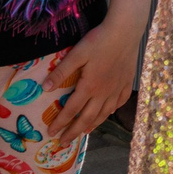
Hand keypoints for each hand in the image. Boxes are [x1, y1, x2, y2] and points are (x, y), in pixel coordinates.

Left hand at [42, 12, 143, 143]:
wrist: (126, 30)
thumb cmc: (99, 40)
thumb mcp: (77, 54)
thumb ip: (61, 72)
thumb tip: (45, 88)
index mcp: (89, 86)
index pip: (71, 110)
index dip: (60, 123)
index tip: (51, 133)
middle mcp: (104, 92)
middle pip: (87, 118)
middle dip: (74, 132)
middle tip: (64, 143)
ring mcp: (117, 88)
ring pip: (104, 113)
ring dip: (93, 125)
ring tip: (84, 133)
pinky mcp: (127, 82)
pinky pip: (120, 102)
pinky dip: (113, 110)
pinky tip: (109, 112)